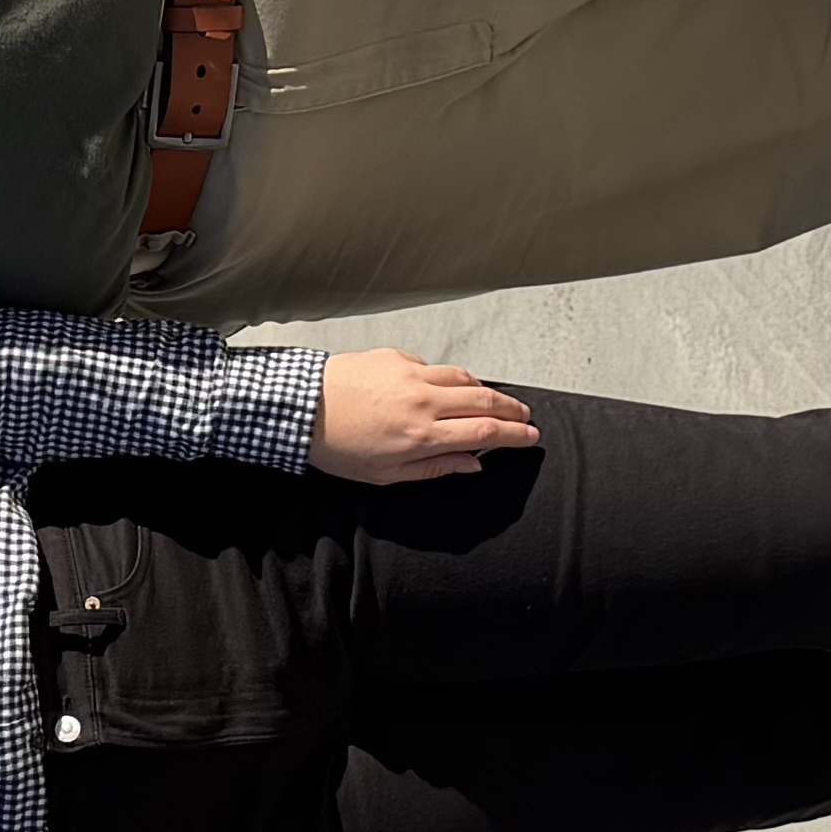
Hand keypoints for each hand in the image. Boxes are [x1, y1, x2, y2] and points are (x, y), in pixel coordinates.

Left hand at [309, 351, 542, 483]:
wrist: (299, 407)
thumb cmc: (335, 446)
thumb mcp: (385, 474)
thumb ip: (434, 468)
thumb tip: (472, 464)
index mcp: (421, 436)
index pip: (486, 431)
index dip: (516, 435)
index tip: (531, 437)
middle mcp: (422, 401)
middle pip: (486, 401)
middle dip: (514, 409)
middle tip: (525, 417)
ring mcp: (411, 375)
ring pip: (465, 378)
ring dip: (485, 391)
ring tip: (493, 403)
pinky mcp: (397, 357)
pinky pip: (434, 367)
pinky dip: (446, 380)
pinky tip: (440, 391)